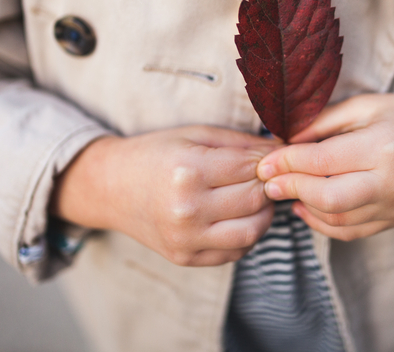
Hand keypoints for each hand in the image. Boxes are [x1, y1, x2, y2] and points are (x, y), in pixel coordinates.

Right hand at [51, 126, 279, 265]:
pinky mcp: (186, 258)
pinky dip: (247, 234)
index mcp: (189, 171)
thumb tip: (283, 149)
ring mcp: (186, 239)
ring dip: (264, 212)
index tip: (272, 155)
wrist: (110, 187)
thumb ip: (240, 143)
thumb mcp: (195, 135)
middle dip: (269, 184)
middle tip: (267, 175)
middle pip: (256, 199)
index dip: (269, 160)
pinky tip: (238, 216)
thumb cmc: (155, 154)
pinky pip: (235, 251)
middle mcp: (187, 209)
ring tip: (255, 196)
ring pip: (253, 230)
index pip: (252, 168)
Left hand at [256, 76, 393, 240]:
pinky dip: (323, 223)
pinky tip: (306, 208)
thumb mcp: (363, 106)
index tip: (264, 162)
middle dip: (291, 190)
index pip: (323, 162)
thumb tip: (283, 141)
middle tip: (268, 183)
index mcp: (383, 147)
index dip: (287, 163)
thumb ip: (322, 123)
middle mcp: (391, 182)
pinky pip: (351, 231)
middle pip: (328, 198)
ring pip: (337, 219)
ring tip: (285, 191)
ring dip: (304, 207)